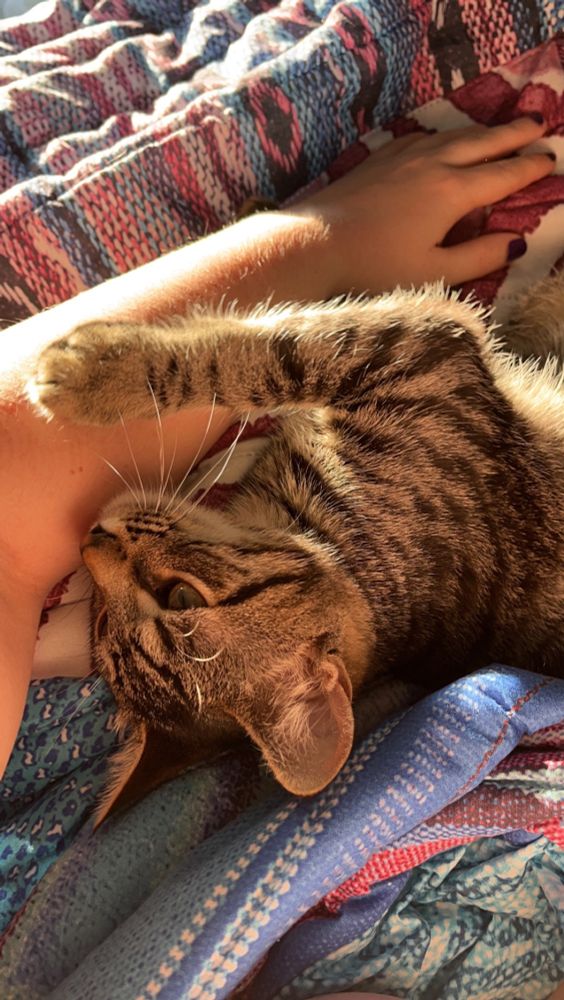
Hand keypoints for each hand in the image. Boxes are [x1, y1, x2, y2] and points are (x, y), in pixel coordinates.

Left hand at [290, 116, 554, 293]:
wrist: (312, 245)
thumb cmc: (372, 268)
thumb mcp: (432, 273)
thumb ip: (479, 257)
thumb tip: (517, 243)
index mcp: (452, 193)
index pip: (502, 175)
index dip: (529, 168)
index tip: (549, 160)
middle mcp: (432, 164)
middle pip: (482, 142)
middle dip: (513, 134)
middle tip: (537, 125)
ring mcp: (402, 156)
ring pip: (452, 135)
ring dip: (481, 131)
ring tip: (499, 131)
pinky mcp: (379, 158)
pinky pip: (424, 136)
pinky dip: (445, 135)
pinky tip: (442, 141)